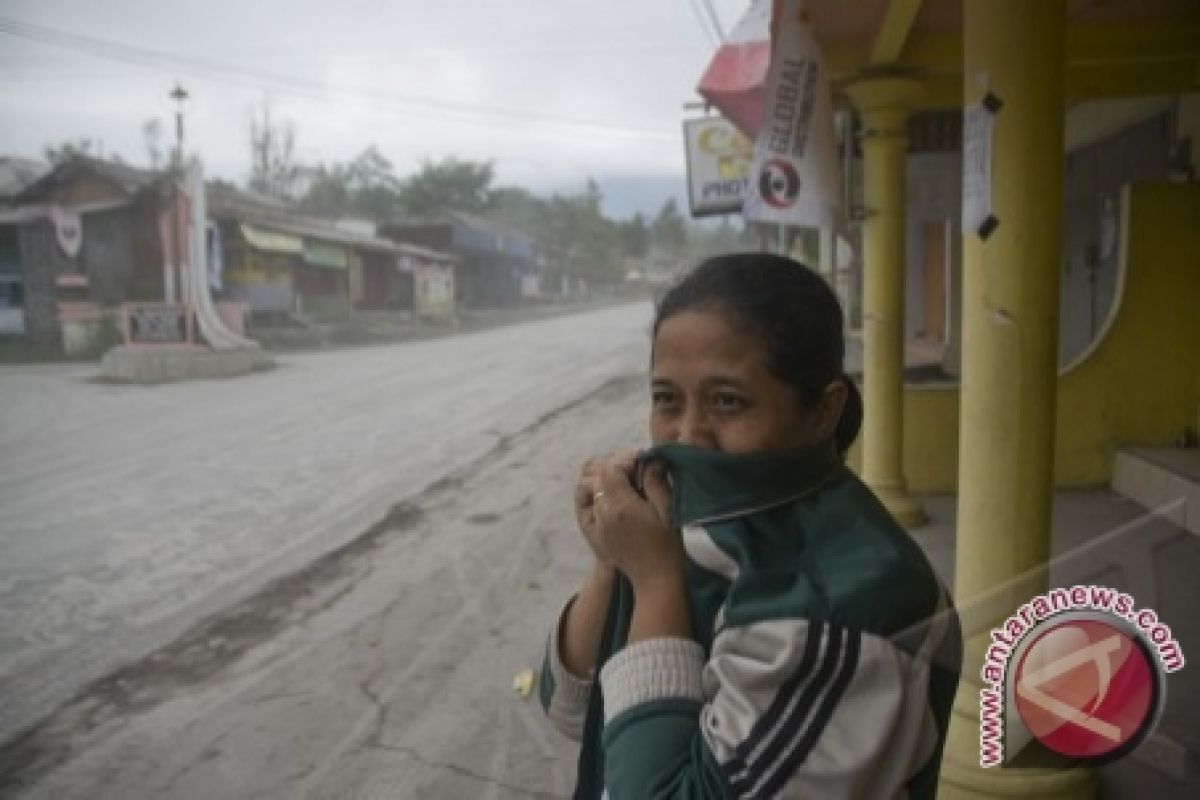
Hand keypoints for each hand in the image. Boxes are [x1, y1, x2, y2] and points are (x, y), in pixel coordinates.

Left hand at [586, 452, 681, 588]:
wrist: (656, 580)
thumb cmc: (668, 545)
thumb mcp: (667, 509)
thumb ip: (655, 481)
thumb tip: (650, 461)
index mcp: (621, 506)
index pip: (610, 470)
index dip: (624, 461)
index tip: (642, 463)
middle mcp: (604, 514)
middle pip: (599, 479)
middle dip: (616, 470)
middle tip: (637, 472)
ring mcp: (599, 526)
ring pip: (595, 493)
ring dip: (609, 485)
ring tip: (630, 487)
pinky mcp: (599, 536)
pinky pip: (594, 509)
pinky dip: (604, 499)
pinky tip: (622, 503)